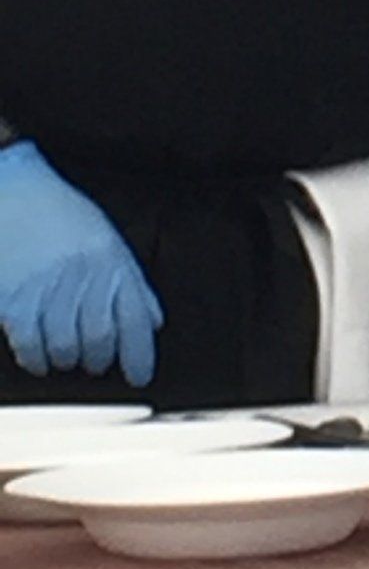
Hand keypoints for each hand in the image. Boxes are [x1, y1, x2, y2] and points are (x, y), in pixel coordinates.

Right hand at [0, 143, 162, 384]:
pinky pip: (28, 344)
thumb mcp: (107, 240)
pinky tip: (39, 357)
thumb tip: (154, 322)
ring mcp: (46, 287)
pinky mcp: (13, 298)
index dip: (140, 355)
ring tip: (66, 355)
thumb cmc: (62, 216)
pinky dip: (36, 359)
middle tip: (95, 362)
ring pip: (64, 347)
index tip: (140, 378)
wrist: (13, 190)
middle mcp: (83, 276)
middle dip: (99, 359)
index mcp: (112, 261)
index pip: (135, 319)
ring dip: (66, 359)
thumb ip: (132, 283)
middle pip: (98, 339)